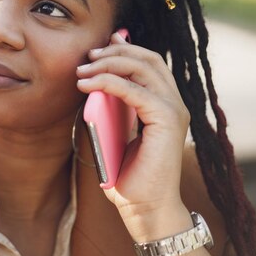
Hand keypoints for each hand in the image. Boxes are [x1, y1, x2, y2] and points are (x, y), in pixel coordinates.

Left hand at [76, 32, 190, 240]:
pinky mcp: (167, 121)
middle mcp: (173, 102)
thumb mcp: (114, 131)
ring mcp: (173, 110)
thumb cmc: (126, 174)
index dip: (124, 48)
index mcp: (164, 103)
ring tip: (82, 71)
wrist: (143, 207)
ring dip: (109, 64)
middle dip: (115, 52)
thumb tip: (94, 79)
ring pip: (143, 68)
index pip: (148, 62)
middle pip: (148, 59)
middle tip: (86, 57)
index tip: (96, 48)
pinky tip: (88, 85)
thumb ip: (110, 105)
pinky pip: (136, 91)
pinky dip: (109, 83)